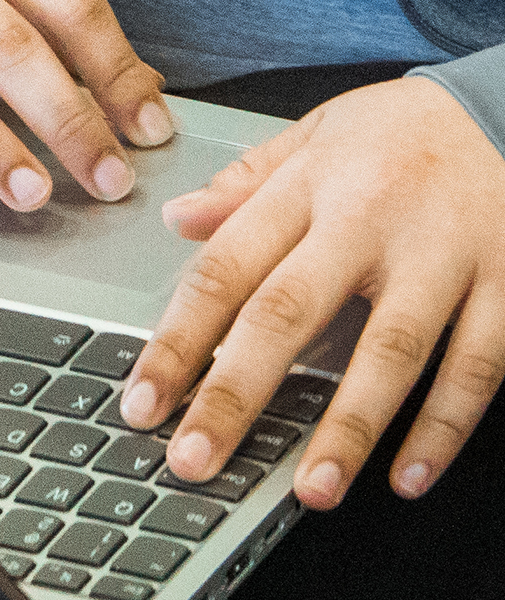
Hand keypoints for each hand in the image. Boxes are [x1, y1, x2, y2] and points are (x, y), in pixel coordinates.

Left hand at [120, 76, 504, 508]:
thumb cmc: (399, 127)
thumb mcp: (313, 133)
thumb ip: (245, 181)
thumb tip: (179, 218)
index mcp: (308, 186)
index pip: (226, 268)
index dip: (178, 338)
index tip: (144, 398)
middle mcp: (367, 220)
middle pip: (288, 314)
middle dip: (234, 394)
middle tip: (195, 458)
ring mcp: (441, 254)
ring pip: (388, 350)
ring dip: (347, 426)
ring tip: (309, 488)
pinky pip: (478, 363)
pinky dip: (444, 425)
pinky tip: (408, 473)